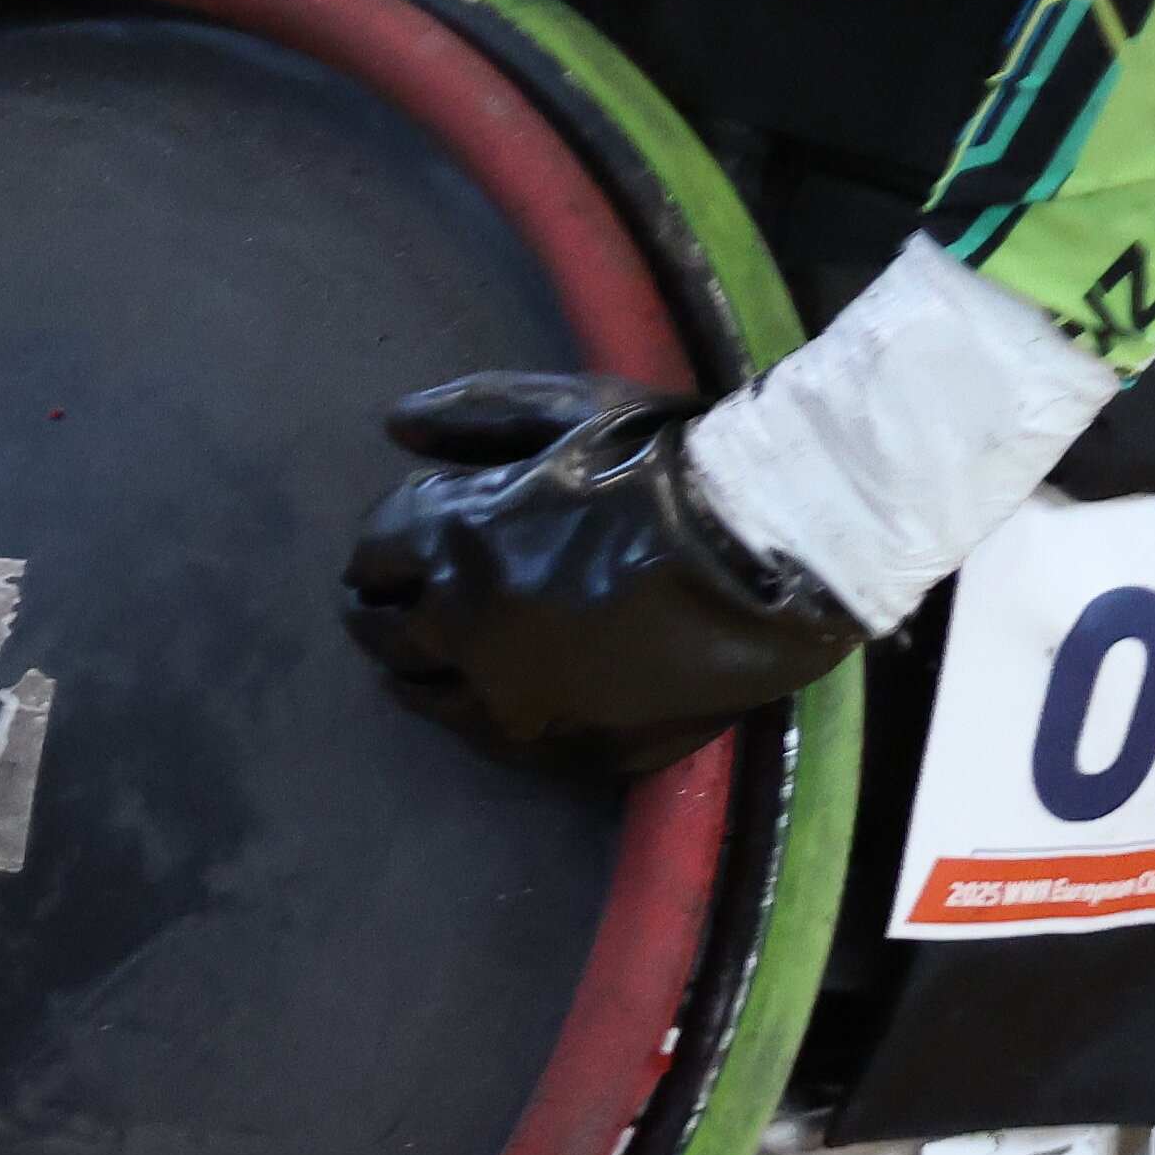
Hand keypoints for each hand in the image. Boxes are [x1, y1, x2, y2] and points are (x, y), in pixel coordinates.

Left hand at [336, 369, 875, 776]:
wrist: (778, 550)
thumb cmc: (673, 463)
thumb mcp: (570, 409)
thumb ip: (473, 415)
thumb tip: (396, 430)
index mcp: (457, 537)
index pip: (376, 555)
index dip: (383, 550)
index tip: (395, 552)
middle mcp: (469, 625)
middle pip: (384, 633)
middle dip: (381, 612)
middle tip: (391, 609)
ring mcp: (520, 696)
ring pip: (427, 699)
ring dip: (417, 673)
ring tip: (428, 661)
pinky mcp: (573, 745)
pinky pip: (495, 744)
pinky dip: (479, 719)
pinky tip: (490, 702)